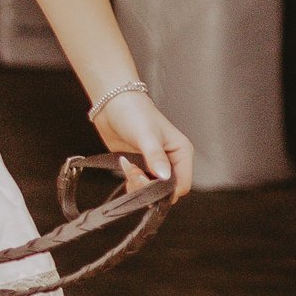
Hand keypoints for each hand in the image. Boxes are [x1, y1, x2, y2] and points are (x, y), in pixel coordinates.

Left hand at [97, 87, 193, 201]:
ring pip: (152, 191)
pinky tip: (125, 166)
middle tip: (135, 173)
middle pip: (166, 191)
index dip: (166, 191)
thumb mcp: (146, 135)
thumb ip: (155, 156)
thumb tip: (164, 176)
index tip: (148, 181)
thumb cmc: (134, 112)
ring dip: (137, 185)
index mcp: (181, 152)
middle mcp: (171, 161)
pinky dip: (131, 182)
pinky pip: (139, 186)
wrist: (113, 104)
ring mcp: (155, 165)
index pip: (182, 185)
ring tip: (129, 167)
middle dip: (148, 188)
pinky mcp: (141, 167)